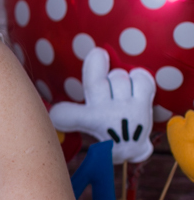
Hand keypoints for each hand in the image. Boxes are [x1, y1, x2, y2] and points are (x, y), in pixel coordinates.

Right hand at [48, 47, 154, 163]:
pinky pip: (141, 81)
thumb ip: (71, 113)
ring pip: (119, 77)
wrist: (132, 146)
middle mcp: (105, 114)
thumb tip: (61, 98)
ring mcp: (125, 109)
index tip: (55, 114)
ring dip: (119, 76)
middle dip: (96, 63)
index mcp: (87, 120)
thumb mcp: (84, 125)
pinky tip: (135, 80)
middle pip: (96, 83)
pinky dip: (139, 76)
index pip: (67, 117)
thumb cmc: (102, 130)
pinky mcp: (143, 105)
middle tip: (98, 53)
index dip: (60, 113)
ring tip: (118, 86)